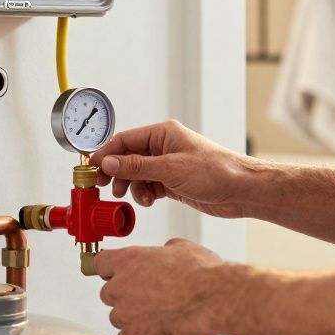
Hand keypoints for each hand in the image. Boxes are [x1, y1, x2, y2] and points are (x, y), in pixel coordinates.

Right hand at [90, 120, 278, 218]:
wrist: (242, 191)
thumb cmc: (216, 171)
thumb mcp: (170, 168)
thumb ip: (137, 166)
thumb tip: (110, 162)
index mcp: (163, 134)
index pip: (125, 140)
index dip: (106, 154)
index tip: (92, 169)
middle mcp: (164, 147)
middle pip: (128, 158)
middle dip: (117, 173)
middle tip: (107, 187)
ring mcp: (168, 165)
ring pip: (137, 175)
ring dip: (132, 187)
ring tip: (138, 197)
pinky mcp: (173, 182)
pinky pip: (149, 186)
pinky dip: (145, 195)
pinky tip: (151, 201)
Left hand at [96, 238, 224, 334]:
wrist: (214, 299)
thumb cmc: (202, 274)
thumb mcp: (181, 248)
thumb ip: (163, 251)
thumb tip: (165, 253)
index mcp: (128, 260)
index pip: (100, 264)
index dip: (110, 270)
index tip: (115, 274)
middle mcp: (120, 286)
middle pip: (108, 293)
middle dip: (125, 296)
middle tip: (149, 298)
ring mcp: (124, 313)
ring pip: (117, 318)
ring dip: (132, 318)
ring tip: (159, 316)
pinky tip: (154, 332)